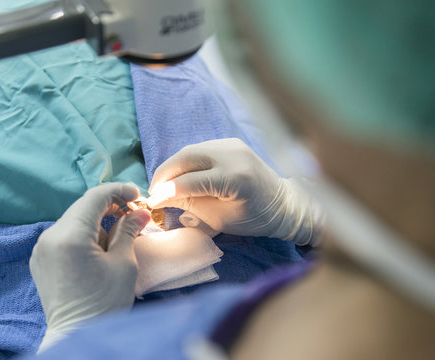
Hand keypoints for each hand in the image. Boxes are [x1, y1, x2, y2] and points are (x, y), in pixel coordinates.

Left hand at [29, 183, 150, 351]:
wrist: (76, 336)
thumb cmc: (104, 304)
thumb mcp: (123, 264)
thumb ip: (128, 230)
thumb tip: (138, 211)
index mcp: (70, 236)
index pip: (95, 197)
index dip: (118, 190)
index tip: (137, 195)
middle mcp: (50, 237)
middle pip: (82, 207)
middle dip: (109, 206)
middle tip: (132, 214)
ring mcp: (41, 248)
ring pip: (73, 220)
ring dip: (96, 222)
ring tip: (115, 240)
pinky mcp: (40, 259)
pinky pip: (63, 235)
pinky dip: (82, 234)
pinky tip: (97, 250)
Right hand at [147, 138, 319, 244]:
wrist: (283, 203)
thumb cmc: (254, 219)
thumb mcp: (219, 220)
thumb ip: (189, 205)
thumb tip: (161, 198)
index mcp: (234, 179)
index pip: (189, 182)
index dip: (166, 192)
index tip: (151, 202)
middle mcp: (232, 154)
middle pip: (185, 157)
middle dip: (164, 174)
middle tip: (154, 191)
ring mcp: (232, 144)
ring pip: (189, 150)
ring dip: (172, 167)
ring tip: (163, 185)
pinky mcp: (230, 142)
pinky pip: (199, 149)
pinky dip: (185, 162)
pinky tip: (179, 176)